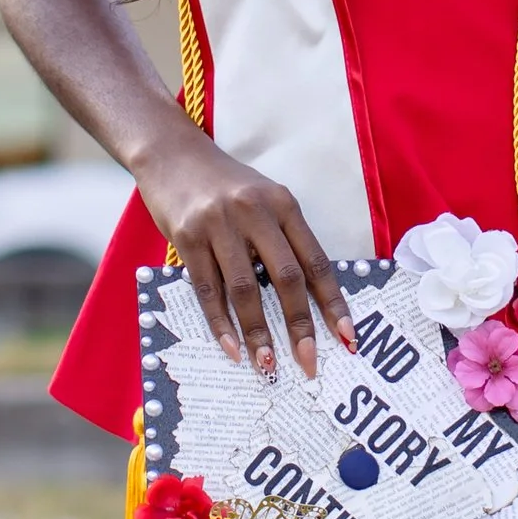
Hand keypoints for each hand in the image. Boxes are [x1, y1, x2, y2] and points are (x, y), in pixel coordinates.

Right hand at [140, 135, 356, 380]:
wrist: (171, 153)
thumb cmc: (223, 183)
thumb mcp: (262, 200)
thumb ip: (282, 239)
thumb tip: (304, 298)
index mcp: (283, 203)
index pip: (315, 260)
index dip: (333, 302)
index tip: (346, 337)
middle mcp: (255, 211)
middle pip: (285, 277)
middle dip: (299, 326)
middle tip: (307, 363)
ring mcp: (219, 224)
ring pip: (245, 288)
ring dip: (258, 332)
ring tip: (267, 365)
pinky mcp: (188, 237)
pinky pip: (208, 288)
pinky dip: (221, 323)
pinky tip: (231, 347)